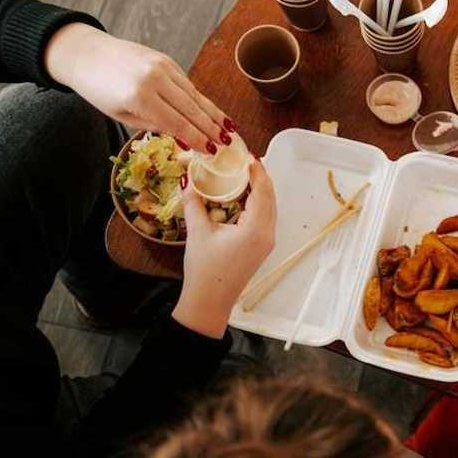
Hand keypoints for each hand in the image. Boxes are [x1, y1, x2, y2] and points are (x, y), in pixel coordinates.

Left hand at [44, 23, 233, 152]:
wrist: (86, 54)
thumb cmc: (98, 89)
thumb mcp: (121, 115)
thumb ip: (152, 124)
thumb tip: (182, 134)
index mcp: (139, 98)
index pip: (177, 123)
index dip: (197, 139)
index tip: (212, 151)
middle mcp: (154, 80)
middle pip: (191, 109)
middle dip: (211, 128)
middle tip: (228, 142)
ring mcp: (162, 66)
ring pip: (194, 95)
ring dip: (212, 113)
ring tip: (228, 128)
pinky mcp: (165, 59)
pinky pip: (186, 83)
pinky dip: (199, 98)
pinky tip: (210, 110)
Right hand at [173, 159, 275, 336]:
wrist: (209, 303)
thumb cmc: (204, 270)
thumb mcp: (197, 232)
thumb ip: (193, 202)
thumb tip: (187, 179)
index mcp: (255, 229)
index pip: (262, 191)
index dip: (257, 171)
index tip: (248, 155)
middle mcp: (267, 234)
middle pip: (270, 197)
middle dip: (260, 177)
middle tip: (246, 160)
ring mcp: (266, 242)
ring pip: (269, 207)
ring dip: (260, 190)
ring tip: (245, 173)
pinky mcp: (261, 247)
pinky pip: (264, 218)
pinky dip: (257, 203)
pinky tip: (243, 196)